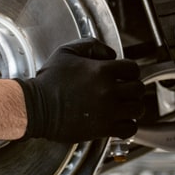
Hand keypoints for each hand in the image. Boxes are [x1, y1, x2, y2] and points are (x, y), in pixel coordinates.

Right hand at [16, 38, 143, 143]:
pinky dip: (128, 125)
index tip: (123, 76)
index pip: (132, 69)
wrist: (36, 107)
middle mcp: (108, 91)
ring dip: (132, 106)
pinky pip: (129, 128)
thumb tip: (111, 54)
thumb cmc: (48, 81)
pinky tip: (118, 120)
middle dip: (132, 88)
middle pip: (138, 89)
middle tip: (123, 91)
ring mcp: (107, 111)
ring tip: (122, 106)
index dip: (129, 71)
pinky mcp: (103, 128)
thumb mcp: (65, 52)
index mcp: (102, 71)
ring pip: (137, 109)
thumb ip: (91, 45)